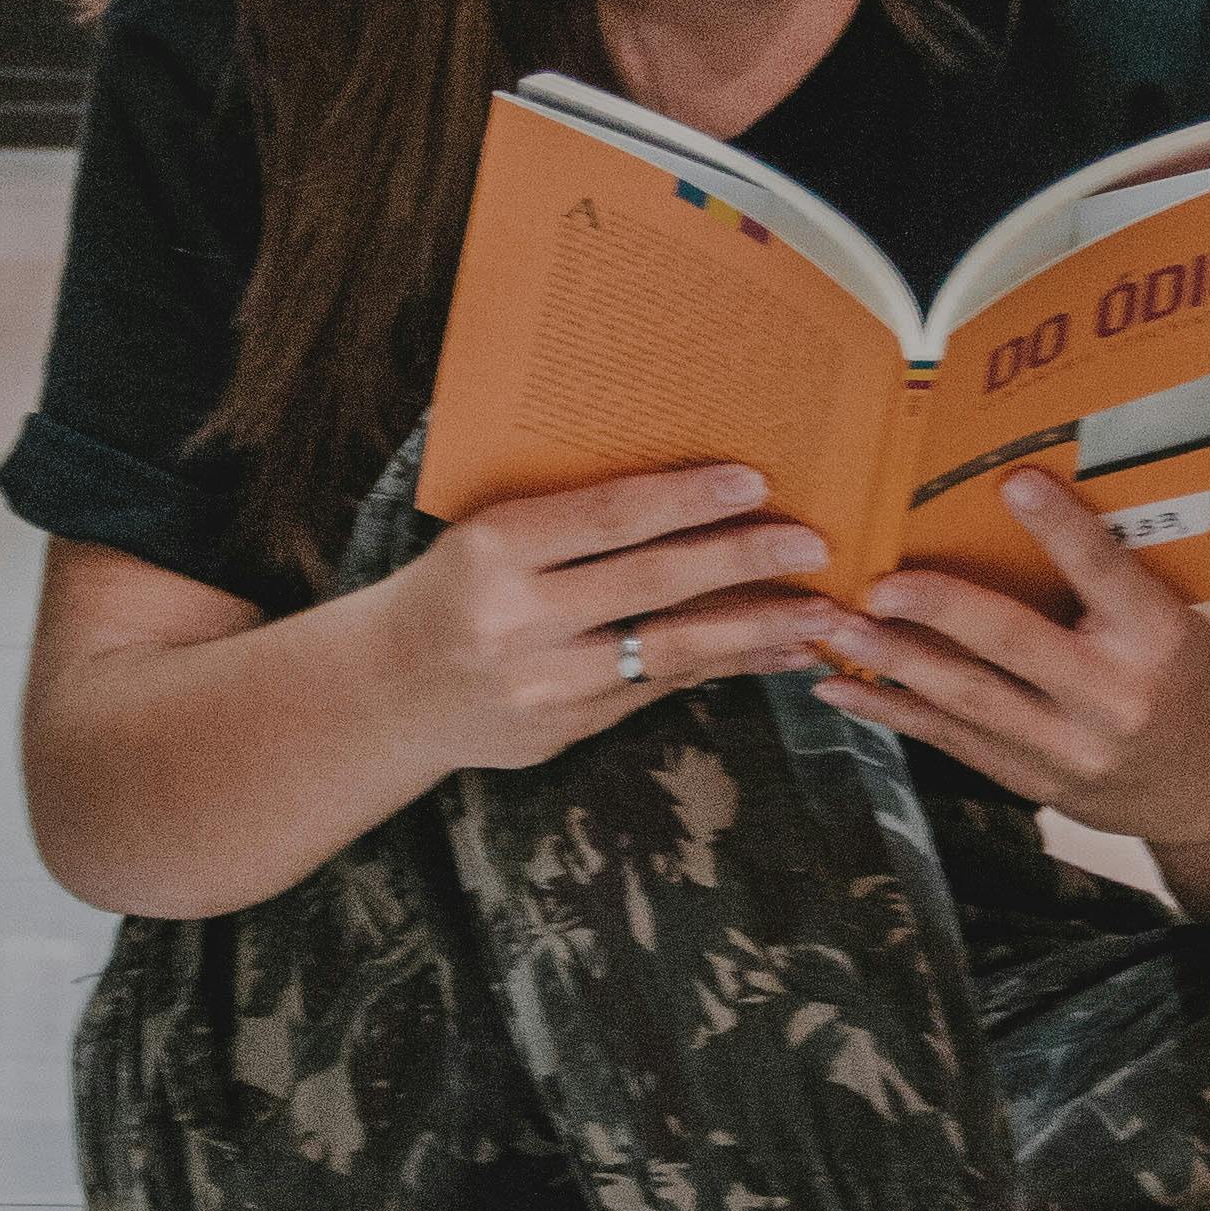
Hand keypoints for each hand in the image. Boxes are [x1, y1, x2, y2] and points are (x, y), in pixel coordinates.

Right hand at [391, 463, 836, 774]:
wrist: (386, 692)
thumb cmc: (452, 589)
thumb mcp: (487, 536)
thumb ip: (569, 520)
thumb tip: (690, 492)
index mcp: (494, 550)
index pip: (607, 516)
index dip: (686, 499)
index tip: (754, 481)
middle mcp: (519, 620)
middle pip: (652, 584)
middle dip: (743, 561)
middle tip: (814, 544)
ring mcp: (546, 684)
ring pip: (671, 651)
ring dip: (756, 630)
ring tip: (823, 613)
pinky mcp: (567, 730)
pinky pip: (661, 690)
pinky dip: (726, 668)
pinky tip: (777, 652)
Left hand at [813, 469, 1209, 828]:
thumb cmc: (1189, 675)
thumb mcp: (1177, 617)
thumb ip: (1117, 573)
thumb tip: (1029, 493)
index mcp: (1159, 638)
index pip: (1107, 572)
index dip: (1061, 528)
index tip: (1015, 481)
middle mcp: (1113, 697)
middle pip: (1017, 645)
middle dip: (942, 612)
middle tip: (880, 584)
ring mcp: (1070, 749)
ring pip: (970, 702)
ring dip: (896, 664)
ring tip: (837, 630)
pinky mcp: (1036, 783)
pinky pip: (953, 744)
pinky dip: (892, 714)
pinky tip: (841, 689)